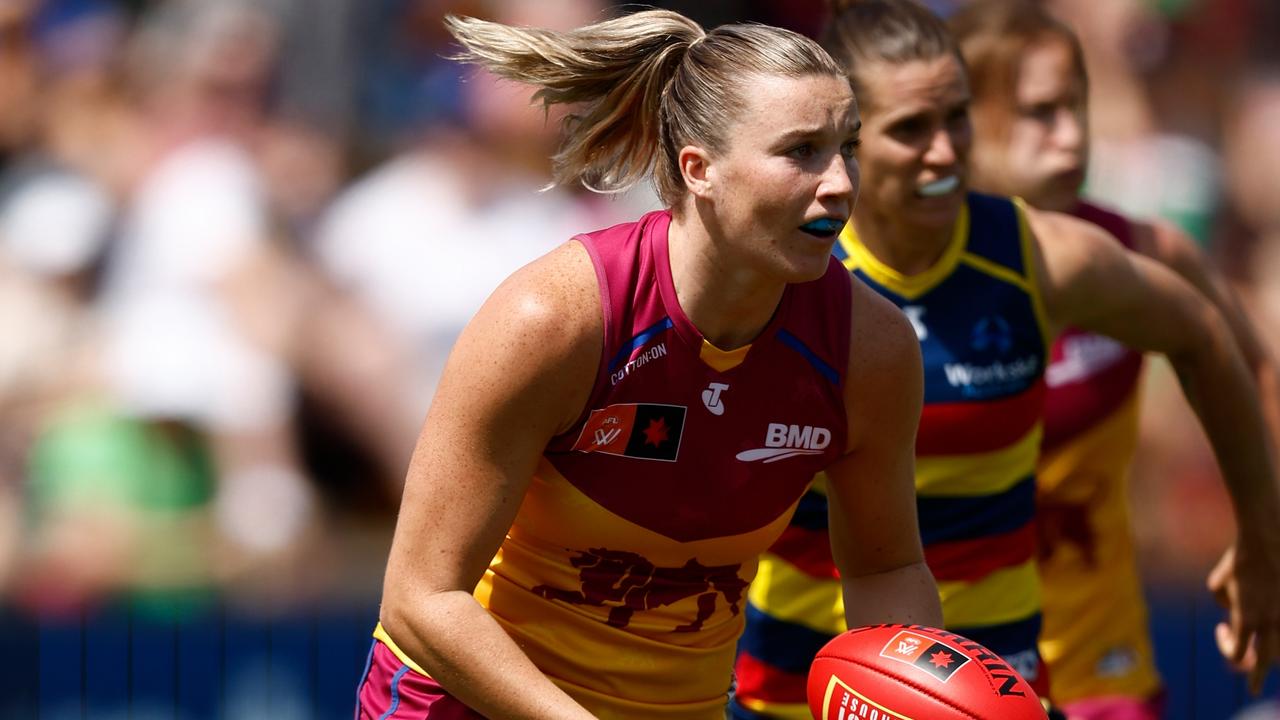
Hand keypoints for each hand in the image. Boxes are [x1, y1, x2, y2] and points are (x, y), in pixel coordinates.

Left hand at [1208, 541, 1279, 693]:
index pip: (1237, 652)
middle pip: (1265, 661)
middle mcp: (1270, 622)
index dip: (1226, 646)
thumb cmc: (1239, 560)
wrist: (1269, 540)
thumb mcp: (1218, 581)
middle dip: (1258, 677)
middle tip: (1254, 689)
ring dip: (1273, 653)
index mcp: (1247, 619)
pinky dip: (1278, 634)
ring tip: (1266, 656)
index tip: (1221, 629)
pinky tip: (1273, 632)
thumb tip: (1230, 609)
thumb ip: (1222, 600)